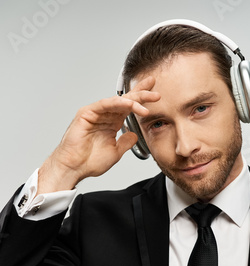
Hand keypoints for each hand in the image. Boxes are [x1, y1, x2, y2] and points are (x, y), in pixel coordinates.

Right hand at [37, 76, 159, 192]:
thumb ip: (125, 142)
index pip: (129, 108)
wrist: (74, 168)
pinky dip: (118, 103)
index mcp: (111, 123)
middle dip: (141, 94)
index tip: (155, 95)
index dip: (141, 100)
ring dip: (134, 100)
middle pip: (125, 100)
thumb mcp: (115, 152)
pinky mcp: (87, 113)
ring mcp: (95, 113)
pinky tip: (130, 104)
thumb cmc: (89, 162)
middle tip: (155, 92)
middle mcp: (104, 116)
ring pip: (117, 101)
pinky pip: (105, 104)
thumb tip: (134, 135)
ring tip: (148, 101)